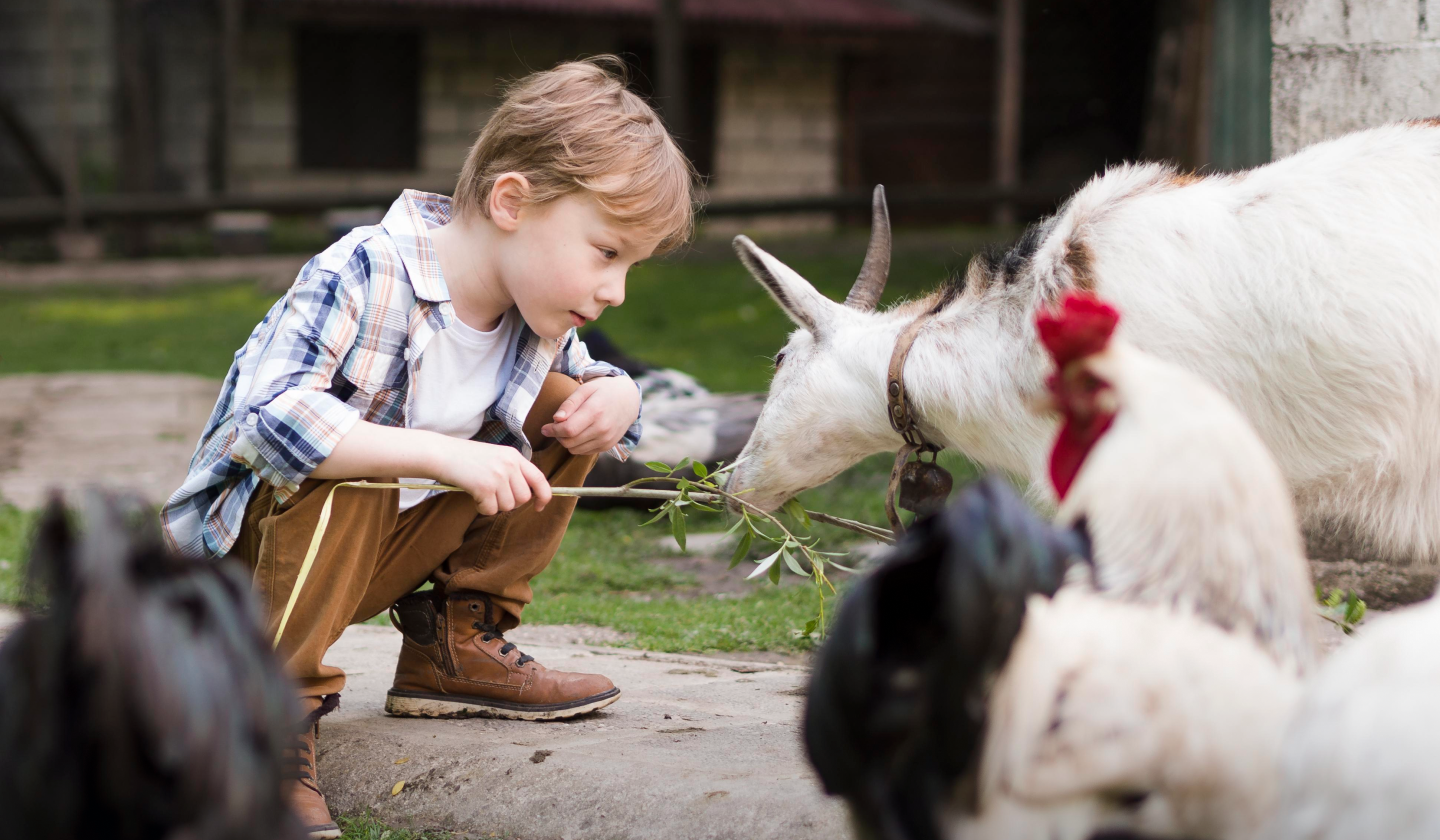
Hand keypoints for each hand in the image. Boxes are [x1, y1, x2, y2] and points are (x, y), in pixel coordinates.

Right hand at [435, 438, 551, 515]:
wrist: (442, 453)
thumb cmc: (466, 458)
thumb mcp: (496, 457)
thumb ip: (512, 472)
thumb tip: (527, 497)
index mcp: (514, 456)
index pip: (539, 479)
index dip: (544, 496)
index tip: (539, 506)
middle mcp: (510, 464)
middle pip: (523, 498)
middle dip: (510, 503)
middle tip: (494, 495)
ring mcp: (498, 475)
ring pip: (508, 506)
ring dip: (494, 505)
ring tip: (481, 492)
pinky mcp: (484, 487)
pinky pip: (491, 510)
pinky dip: (482, 508)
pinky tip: (474, 496)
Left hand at [540, 376, 640, 454]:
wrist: (629, 400)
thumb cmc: (604, 391)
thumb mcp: (586, 389)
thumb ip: (570, 403)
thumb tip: (556, 419)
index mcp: (595, 411)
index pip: (568, 429)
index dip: (553, 430)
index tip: (544, 427)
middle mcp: (602, 429)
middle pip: (569, 442)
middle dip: (558, 436)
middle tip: (556, 426)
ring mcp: (606, 440)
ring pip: (575, 449)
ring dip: (567, 441)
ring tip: (569, 428)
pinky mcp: (608, 446)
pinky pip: (584, 452)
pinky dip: (577, 445)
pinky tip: (580, 433)